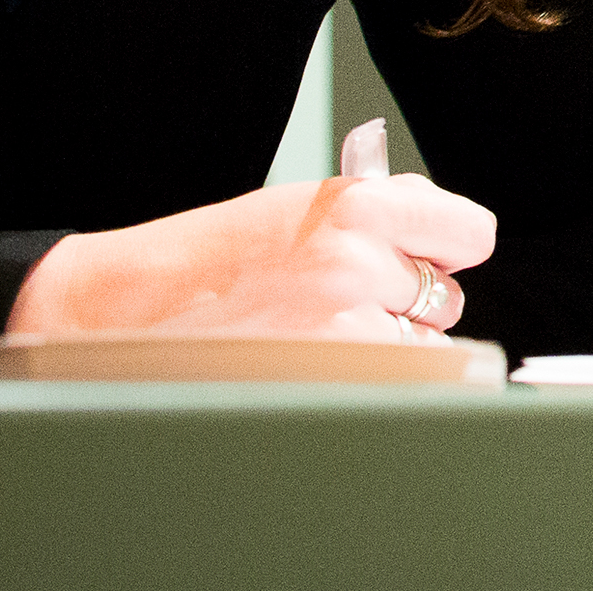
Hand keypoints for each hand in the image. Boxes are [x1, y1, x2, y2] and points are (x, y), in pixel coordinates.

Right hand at [6, 173, 495, 340]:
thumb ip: (380, 216)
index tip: (437, 256)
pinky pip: (388, 388)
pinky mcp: (326, 378)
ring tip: (315, 334)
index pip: (469, 232)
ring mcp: (345, 326)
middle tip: (340, 302)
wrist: (123, 306)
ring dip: (386, 348)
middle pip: (446, 297)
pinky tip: (312, 365)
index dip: (451, 248)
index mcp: (354, 205)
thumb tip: (453, 236)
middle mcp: (357, 260)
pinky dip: (365, 383)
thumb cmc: (210, 259)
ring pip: (420, 349)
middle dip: (406, 303)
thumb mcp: (300, 209)